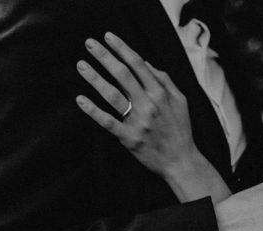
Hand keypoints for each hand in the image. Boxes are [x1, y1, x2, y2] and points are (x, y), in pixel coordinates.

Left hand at [76, 33, 198, 179]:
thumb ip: (164, 80)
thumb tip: (145, 63)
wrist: (181, 162)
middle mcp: (149, 104)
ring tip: (81, 65)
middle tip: (89, 44)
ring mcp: (138, 121)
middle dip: (105, 57)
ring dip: (95, 78)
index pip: (138, 64)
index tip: (108, 37)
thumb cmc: (180, 130)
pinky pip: (107, 122)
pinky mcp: (129, 138)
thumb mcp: (180, 101)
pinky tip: (81, 99)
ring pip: (112, 95)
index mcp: (161, 93)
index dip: (121, 48)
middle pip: (122, 74)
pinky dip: (93, 110)